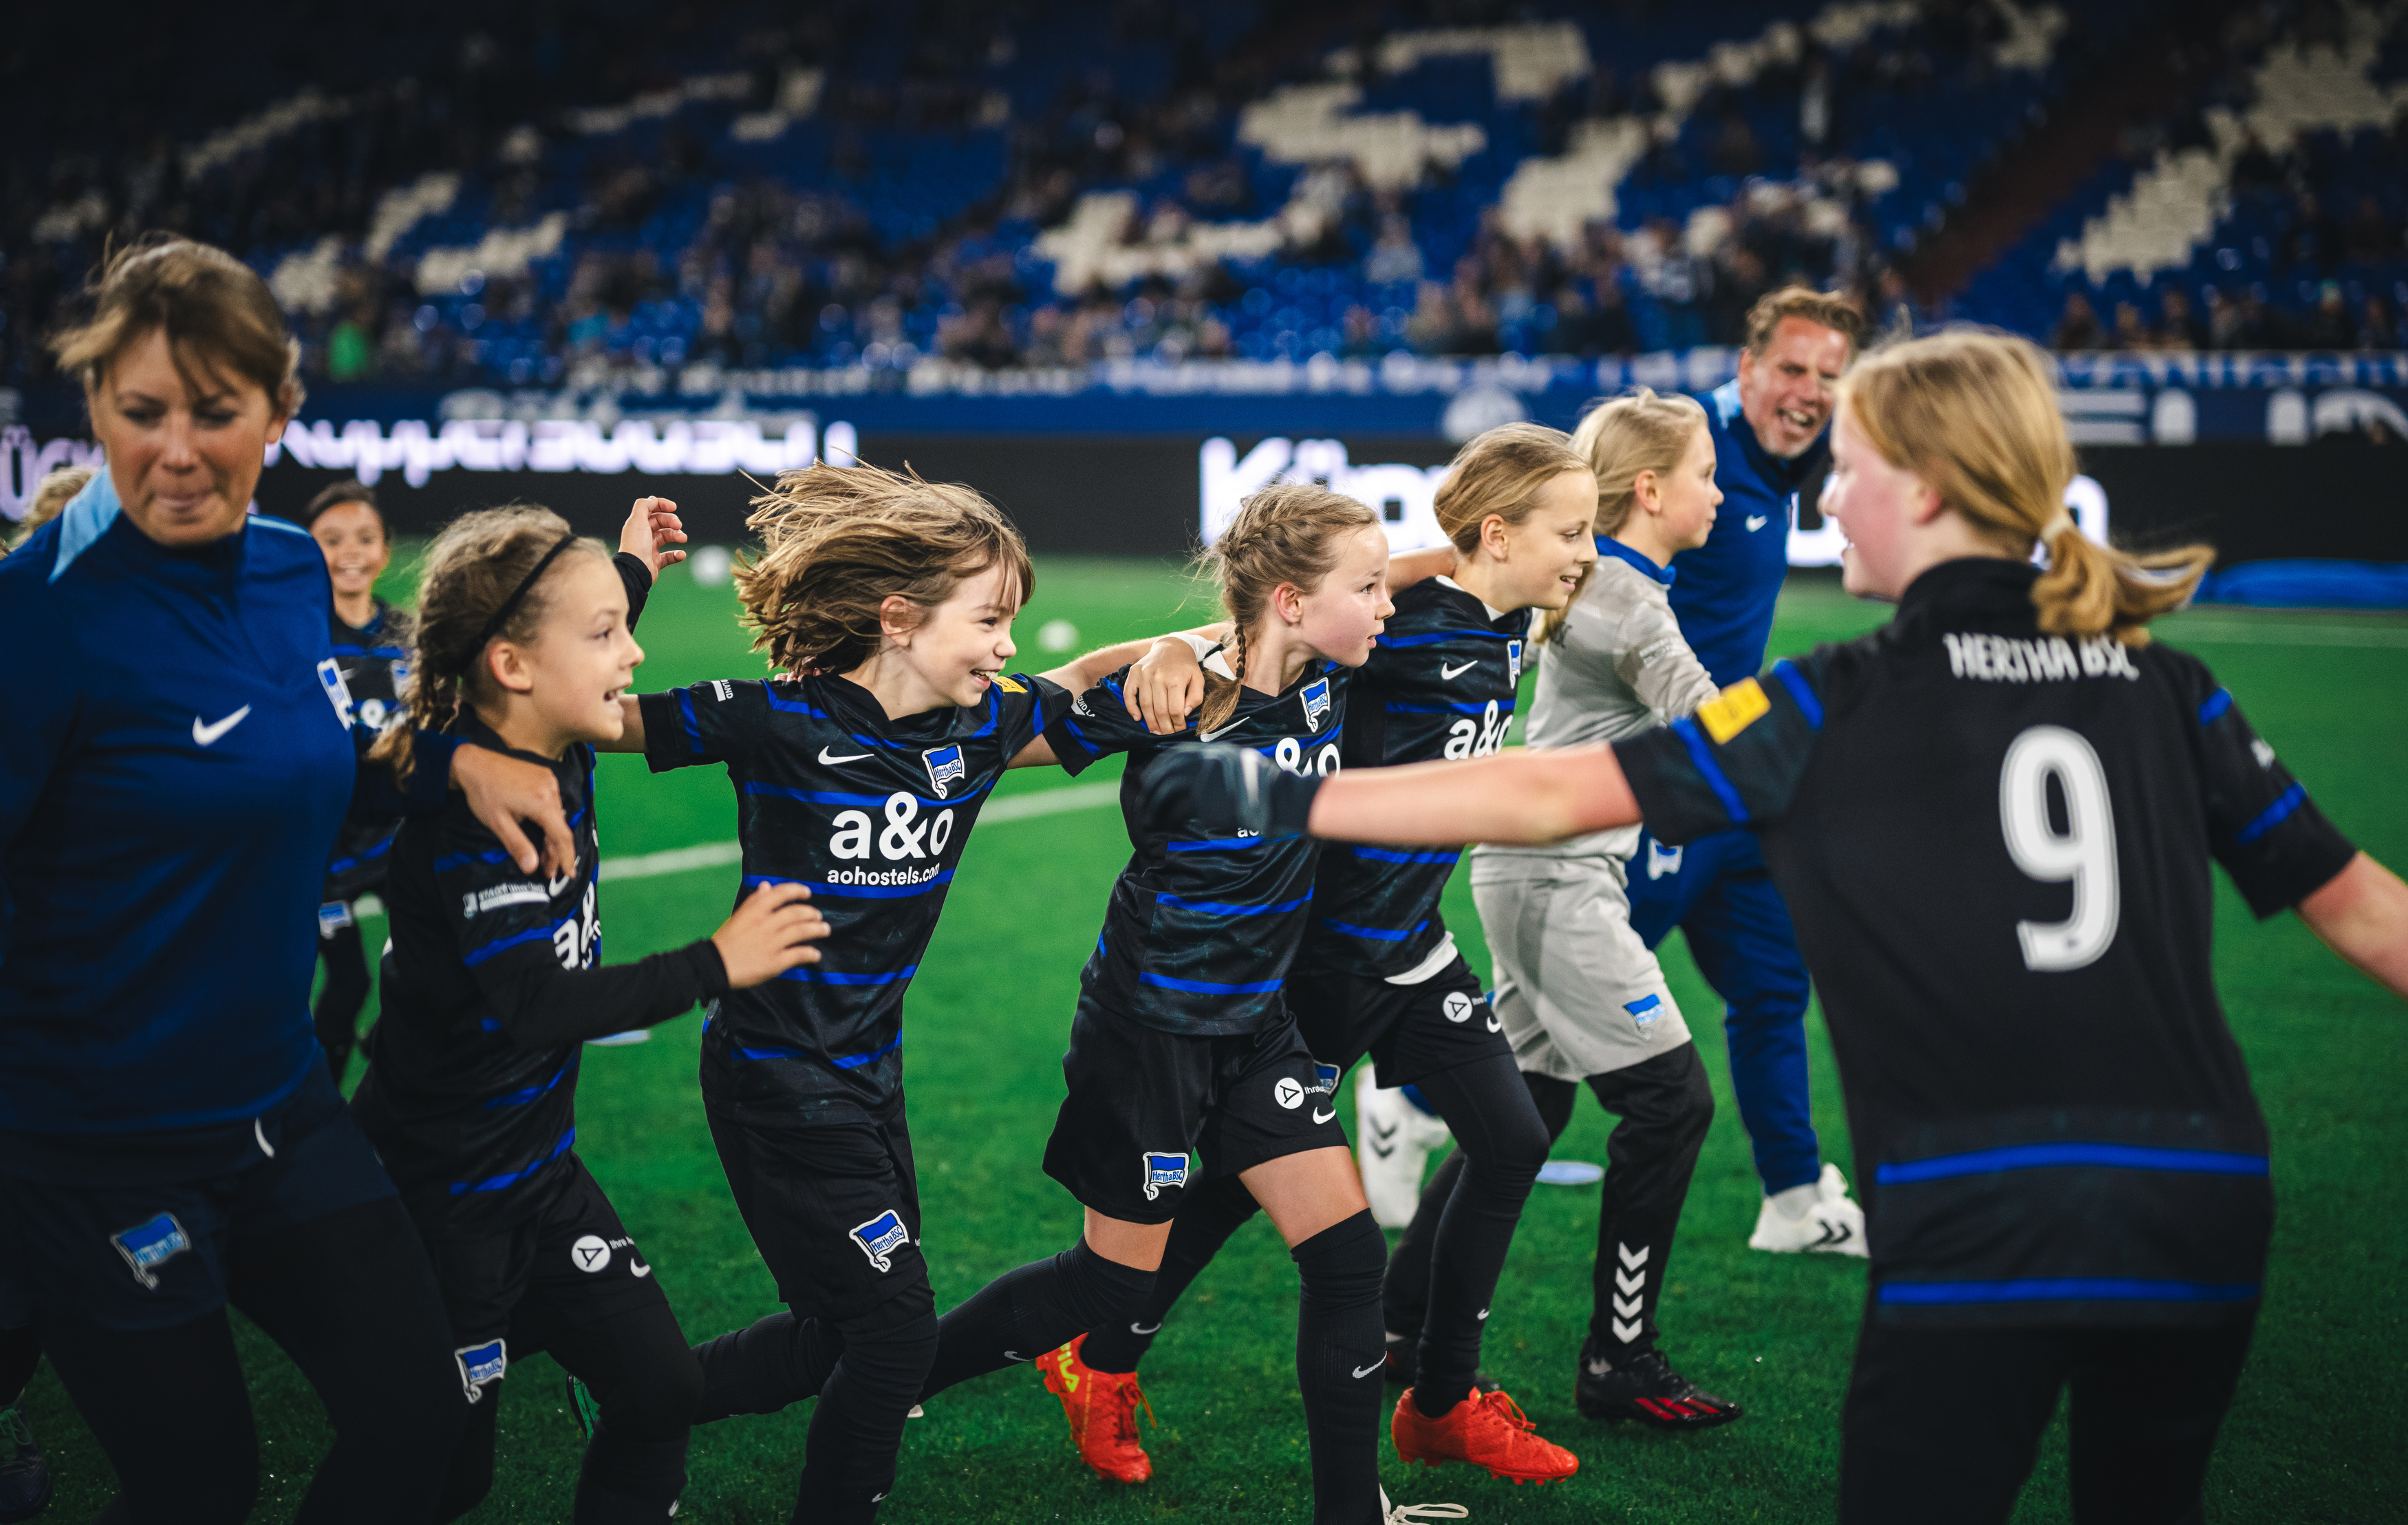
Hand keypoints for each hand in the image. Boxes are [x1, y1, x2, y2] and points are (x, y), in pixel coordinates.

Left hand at [453, 745, 576, 876]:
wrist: (474, 763)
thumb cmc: (484, 794)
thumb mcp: (498, 824)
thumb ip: (518, 846)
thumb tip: (531, 868)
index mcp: (542, 802)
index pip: (562, 836)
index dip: (566, 857)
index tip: (568, 875)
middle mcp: (552, 789)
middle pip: (561, 827)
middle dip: (555, 851)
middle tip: (547, 871)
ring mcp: (549, 780)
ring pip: (557, 816)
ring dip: (552, 836)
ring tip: (543, 854)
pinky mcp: (544, 776)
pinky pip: (553, 803)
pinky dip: (549, 820)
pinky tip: (540, 830)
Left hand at [619, 496, 688, 577]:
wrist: (635, 570)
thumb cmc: (636, 545)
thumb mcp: (637, 520)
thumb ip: (644, 505)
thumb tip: (653, 500)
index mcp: (637, 524)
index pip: (651, 509)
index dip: (662, 505)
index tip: (673, 507)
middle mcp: (643, 534)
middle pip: (661, 522)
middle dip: (672, 521)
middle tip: (678, 526)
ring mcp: (650, 548)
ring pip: (667, 537)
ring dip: (677, 536)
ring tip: (683, 539)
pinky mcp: (656, 562)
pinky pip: (670, 556)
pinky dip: (677, 554)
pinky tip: (680, 554)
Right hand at [712, 881, 830, 987]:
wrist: (715, 966)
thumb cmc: (726, 942)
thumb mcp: (737, 917)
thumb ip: (754, 901)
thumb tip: (767, 886)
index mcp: (755, 911)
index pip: (781, 894)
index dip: (797, 891)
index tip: (807, 893)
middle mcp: (765, 924)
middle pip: (796, 913)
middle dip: (811, 913)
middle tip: (818, 916)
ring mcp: (771, 943)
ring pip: (801, 931)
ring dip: (817, 929)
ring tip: (825, 930)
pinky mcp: (775, 962)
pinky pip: (798, 954)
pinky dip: (810, 953)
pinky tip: (815, 954)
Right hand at [1128, 637, 1205, 735]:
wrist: (1172, 646)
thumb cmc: (1186, 666)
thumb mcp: (1198, 679)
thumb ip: (1196, 697)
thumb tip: (1185, 713)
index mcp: (1175, 679)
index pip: (1175, 709)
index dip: (1177, 724)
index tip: (1179, 730)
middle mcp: (1158, 676)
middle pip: (1159, 710)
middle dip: (1164, 727)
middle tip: (1167, 735)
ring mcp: (1144, 674)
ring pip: (1145, 705)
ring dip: (1149, 722)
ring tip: (1155, 731)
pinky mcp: (1134, 672)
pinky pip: (1129, 693)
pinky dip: (1131, 707)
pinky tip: (1137, 718)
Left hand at [1134, 743, 1322, 839]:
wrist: (1276, 796)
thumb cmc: (1261, 783)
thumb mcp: (1237, 761)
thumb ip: (1216, 763)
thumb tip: (1198, 771)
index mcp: (1210, 753)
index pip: (1174, 756)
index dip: (1158, 768)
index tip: (1149, 778)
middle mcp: (1203, 763)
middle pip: (1164, 772)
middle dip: (1148, 787)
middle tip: (1140, 799)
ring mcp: (1202, 781)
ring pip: (1165, 792)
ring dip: (1152, 806)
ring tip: (1147, 818)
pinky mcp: (1205, 801)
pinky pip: (1176, 809)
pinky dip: (1166, 818)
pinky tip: (1163, 826)